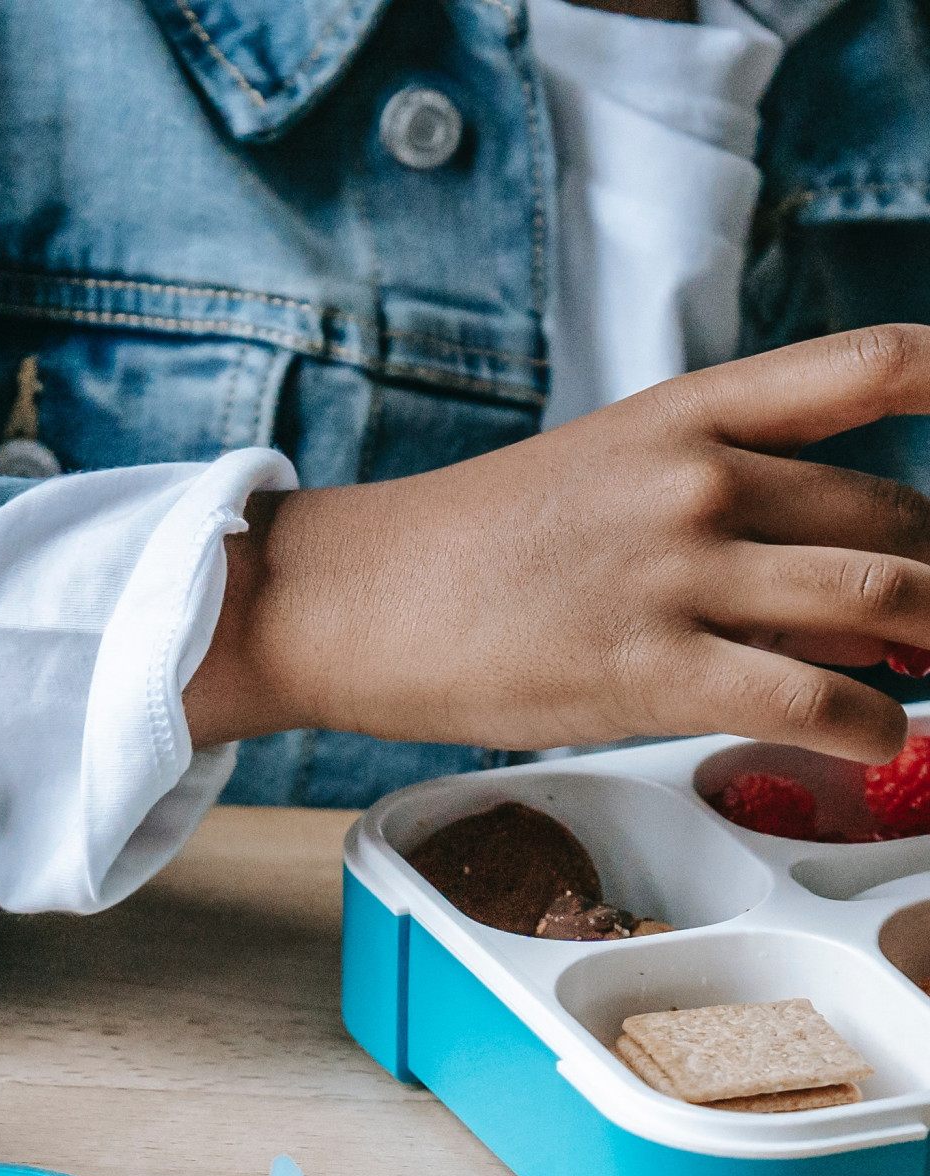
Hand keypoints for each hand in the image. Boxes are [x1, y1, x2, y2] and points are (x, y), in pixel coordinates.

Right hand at [186, 323, 929, 766]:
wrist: (367, 596)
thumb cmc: (483, 547)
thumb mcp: (612, 479)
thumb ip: (729, 510)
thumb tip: (844, 585)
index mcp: (694, 413)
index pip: (868, 367)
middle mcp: (701, 479)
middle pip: (889, 513)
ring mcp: (678, 572)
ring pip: (871, 597)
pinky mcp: (652, 669)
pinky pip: (804, 698)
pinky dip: (866, 724)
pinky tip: (880, 739)